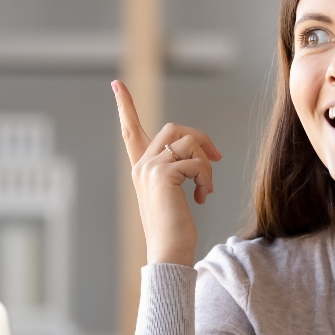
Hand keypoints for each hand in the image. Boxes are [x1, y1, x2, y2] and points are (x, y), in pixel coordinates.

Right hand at [112, 79, 221, 265]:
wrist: (169, 252)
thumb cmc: (176, 229)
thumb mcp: (175, 193)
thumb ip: (179, 169)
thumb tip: (203, 151)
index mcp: (141, 168)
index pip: (130, 130)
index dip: (125, 105)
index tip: (116, 83)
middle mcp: (141, 165)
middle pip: (174, 128)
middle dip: (201, 139)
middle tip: (218, 159)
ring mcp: (150, 168)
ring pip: (188, 141)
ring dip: (207, 163)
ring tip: (206, 188)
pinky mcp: (163, 174)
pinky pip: (197, 161)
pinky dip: (207, 177)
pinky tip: (203, 197)